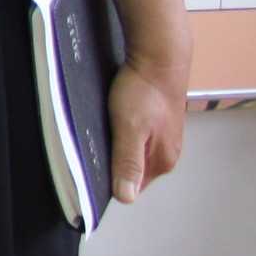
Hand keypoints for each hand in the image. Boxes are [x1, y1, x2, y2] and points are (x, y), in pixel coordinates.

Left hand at [105, 54, 187, 204]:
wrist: (159, 57)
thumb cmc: (144, 91)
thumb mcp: (129, 129)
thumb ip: (128, 163)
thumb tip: (126, 198)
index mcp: (162, 161)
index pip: (130, 186)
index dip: (108, 179)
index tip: (89, 167)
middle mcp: (166, 152)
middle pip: (131, 169)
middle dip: (110, 160)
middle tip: (93, 141)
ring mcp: (163, 136)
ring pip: (132, 150)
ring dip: (115, 143)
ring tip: (103, 127)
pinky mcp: (157, 121)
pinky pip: (135, 134)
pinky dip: (122, 129)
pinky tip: (113, 116)